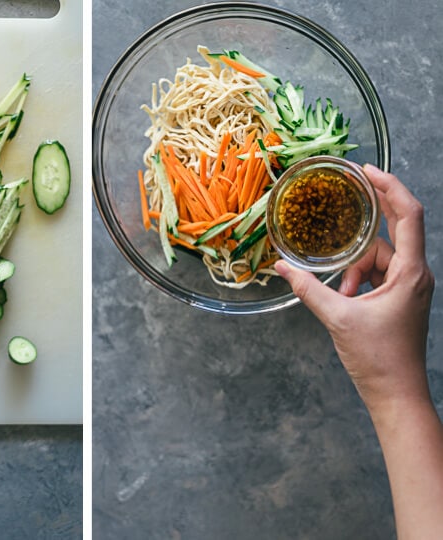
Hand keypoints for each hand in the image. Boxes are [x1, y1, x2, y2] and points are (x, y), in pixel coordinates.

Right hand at [275, 164, 434, 413]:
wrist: (396, 394)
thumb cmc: (377, 358)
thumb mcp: (337, 317)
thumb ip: (308, 288)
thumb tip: (282, 267)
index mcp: (410, 273)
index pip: (409, 215)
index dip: (390, 187)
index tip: (366, 171)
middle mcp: (416, 275)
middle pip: (395, 231)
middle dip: (372, 216)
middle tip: (349, 192)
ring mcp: (410, 288)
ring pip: (381, 257)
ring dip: (357, 266)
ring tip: (339, 291)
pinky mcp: (401, 299)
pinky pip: (379, 275)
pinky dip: (360, 278)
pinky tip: (344, 295)